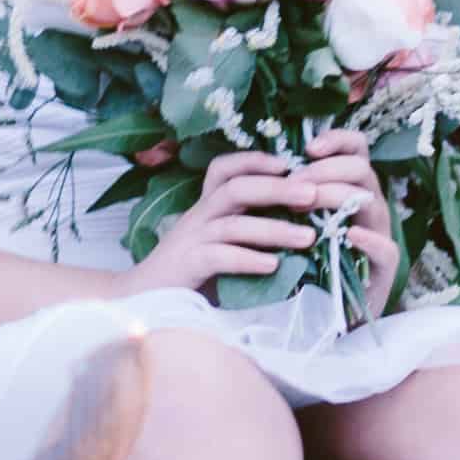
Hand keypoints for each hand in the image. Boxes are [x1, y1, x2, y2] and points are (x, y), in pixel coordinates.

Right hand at [128, 146, 331, 299]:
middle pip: (237, 189)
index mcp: (206, 206)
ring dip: (273, 229)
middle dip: (277, 188)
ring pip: (233, 225)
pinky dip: (247, 259)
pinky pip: (219, 257)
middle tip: (313, 194)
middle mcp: (198, 216)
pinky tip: (272, 265)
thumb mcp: (219, 243)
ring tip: (307, 237)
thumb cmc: (191, 272)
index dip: (254, 160)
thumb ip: (247, 231)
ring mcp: (191, 240)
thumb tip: (300, 227)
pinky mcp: (187, 266)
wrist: (146, 299)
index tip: (289, 164)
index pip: (224, 169)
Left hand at [288, 134, 402, 302]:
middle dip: (324, 171)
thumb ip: (294, 193)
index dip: (336, 140)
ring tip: (305, 206)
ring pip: (370, 201)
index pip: (356, 148)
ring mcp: (380, 236)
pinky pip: (385, 248)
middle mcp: (369, 205)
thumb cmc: (310, 260)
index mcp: (352, 188)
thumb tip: (268, 164)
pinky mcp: (384, 269)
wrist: (328, 313)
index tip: (308, 149)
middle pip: (360, 169)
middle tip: (294, 186)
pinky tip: (351, 235)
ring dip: (337, 197)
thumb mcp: (301, 220)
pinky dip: (369, 239)